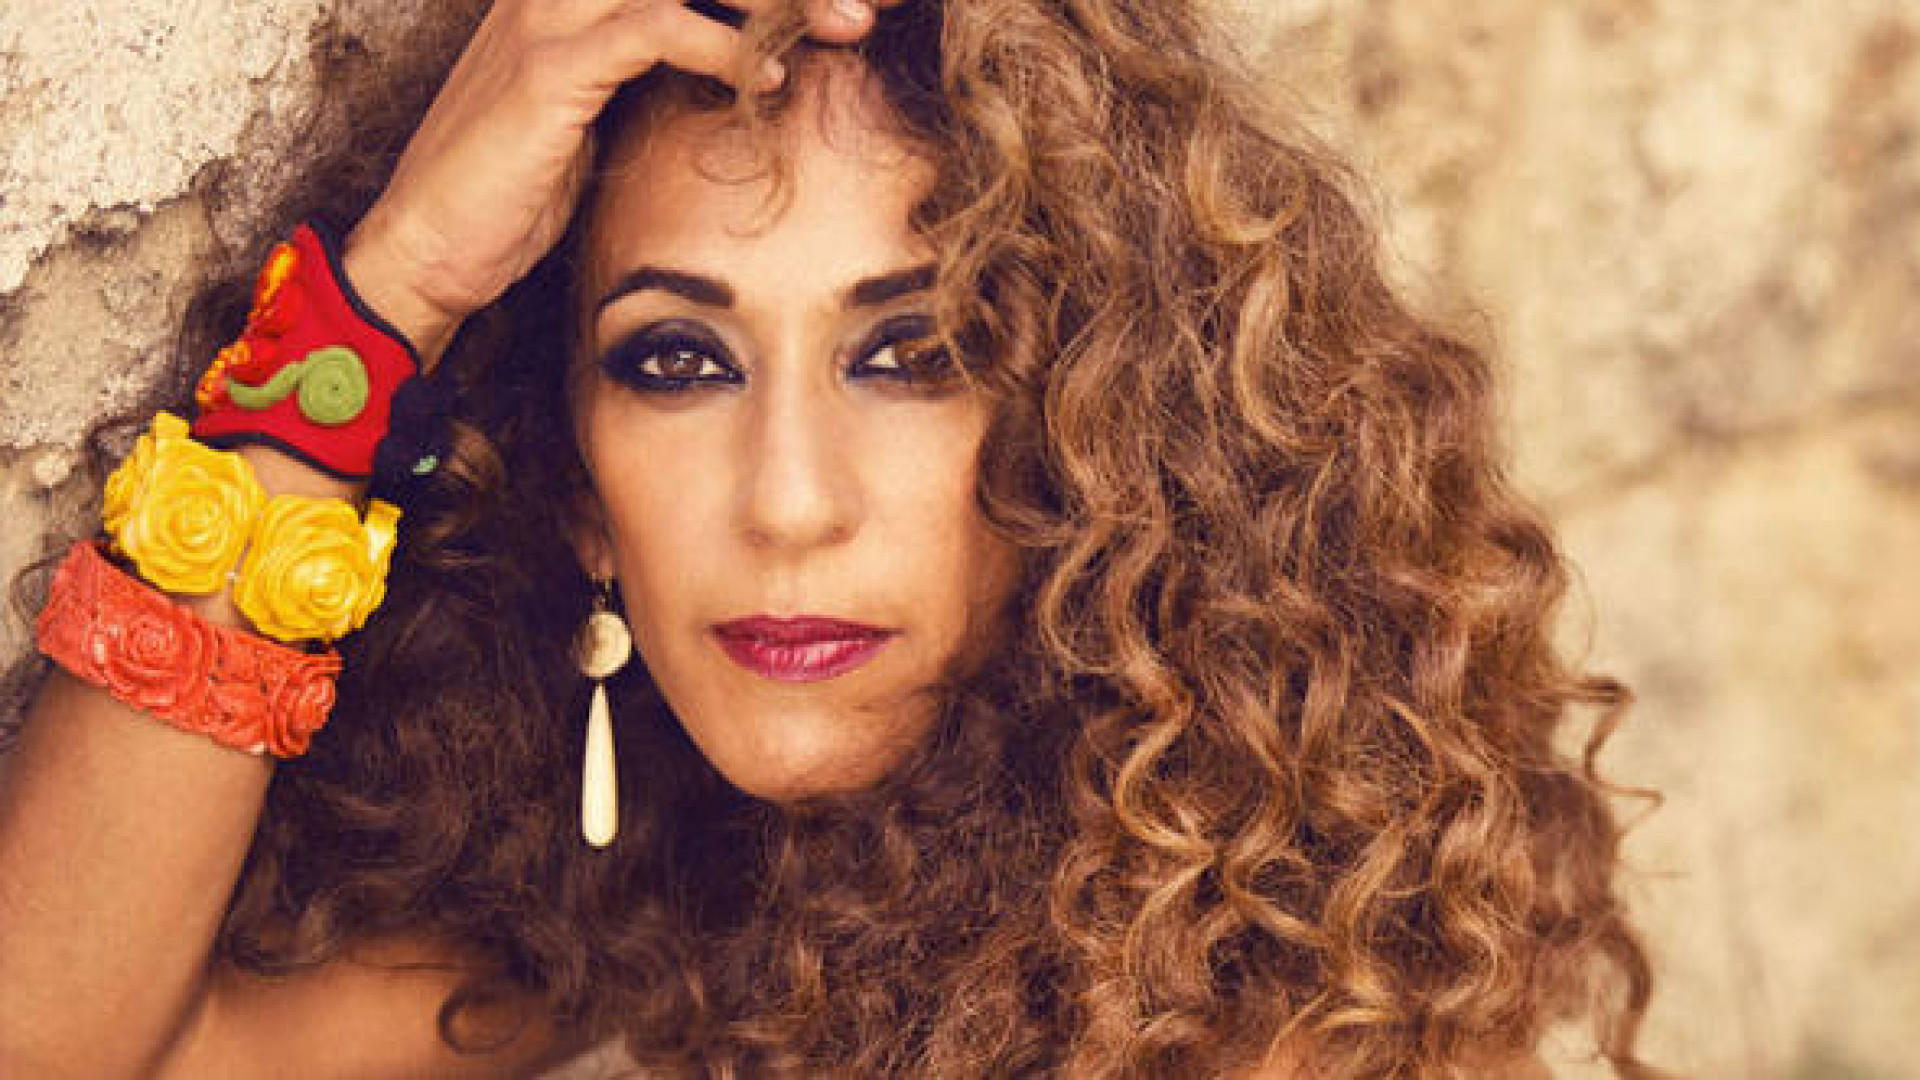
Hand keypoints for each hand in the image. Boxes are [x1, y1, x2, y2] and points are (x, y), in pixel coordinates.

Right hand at [343, 0, 902, 366]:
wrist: (423, 249)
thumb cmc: (512, 191)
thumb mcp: (595, 114)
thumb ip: (652, 70)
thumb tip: (738, 61)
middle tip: (868, 0)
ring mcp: (549, 17)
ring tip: (849, 24)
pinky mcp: (549, 69)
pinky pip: (654, 30)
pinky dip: (721, 49)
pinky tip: (767, 79)